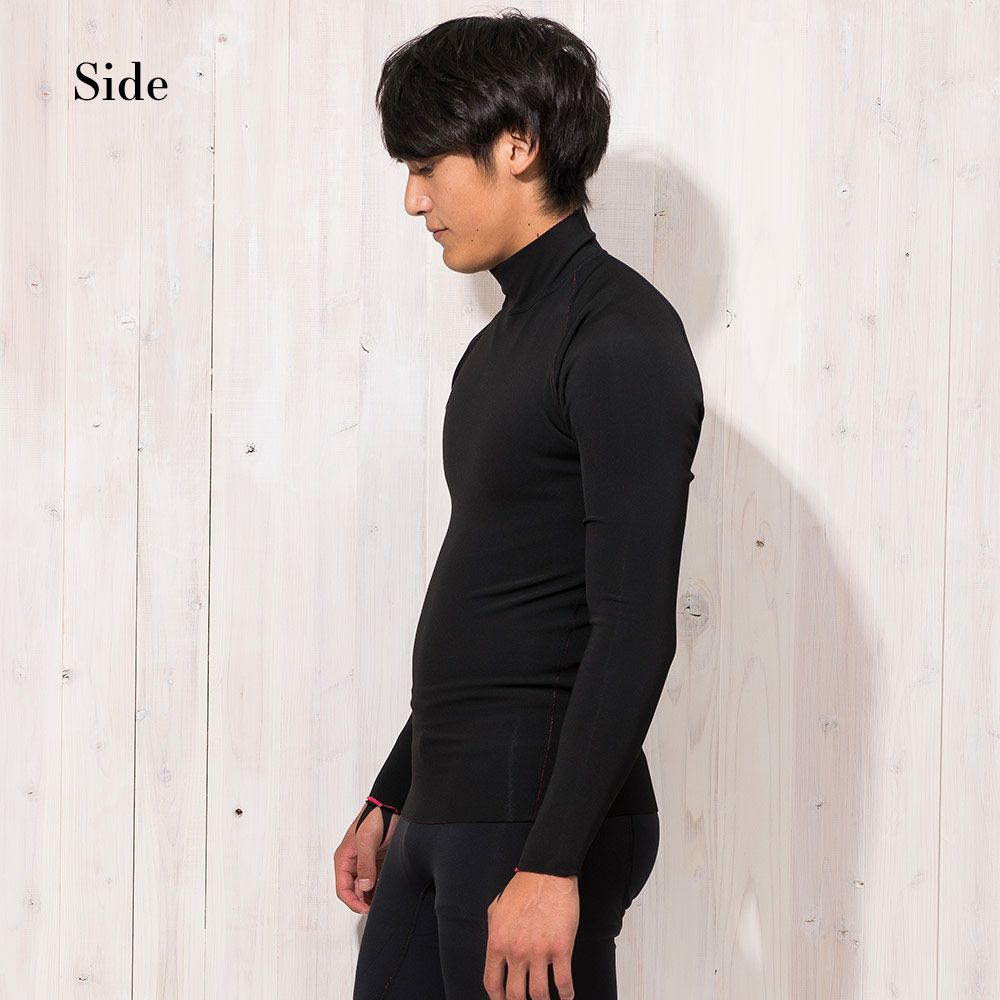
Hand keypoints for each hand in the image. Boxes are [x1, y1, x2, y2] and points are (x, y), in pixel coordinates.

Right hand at [333, 805, 397, 913]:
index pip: (343, 889)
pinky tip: (386, 891)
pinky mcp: (376, 861)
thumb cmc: (375, 817)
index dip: (353, 902)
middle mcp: (352, 863)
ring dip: (371, 896)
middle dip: (364, 902)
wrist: (390, 805)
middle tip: (377, 909)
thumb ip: (365, 863)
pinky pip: (375, 881)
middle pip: (354, 891)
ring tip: (382, 902)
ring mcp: (365, 863)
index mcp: (344, 858)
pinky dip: (379, 888)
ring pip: (365, 888)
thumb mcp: (367, 839)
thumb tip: (364, 886)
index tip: (365, 910)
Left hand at [483, 870, 578, 998]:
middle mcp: (516, 951)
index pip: (492, 982)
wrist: (546, 873)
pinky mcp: (560, 948)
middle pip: (515, 995)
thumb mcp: (496, 909)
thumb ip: (493, 932)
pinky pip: (563, 981)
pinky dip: (566, 994)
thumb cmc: (523, 887)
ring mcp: (538, 952)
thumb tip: (495, 950)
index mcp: (498, 942)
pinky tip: (567, 996)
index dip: (497, 999)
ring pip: (539, 994)